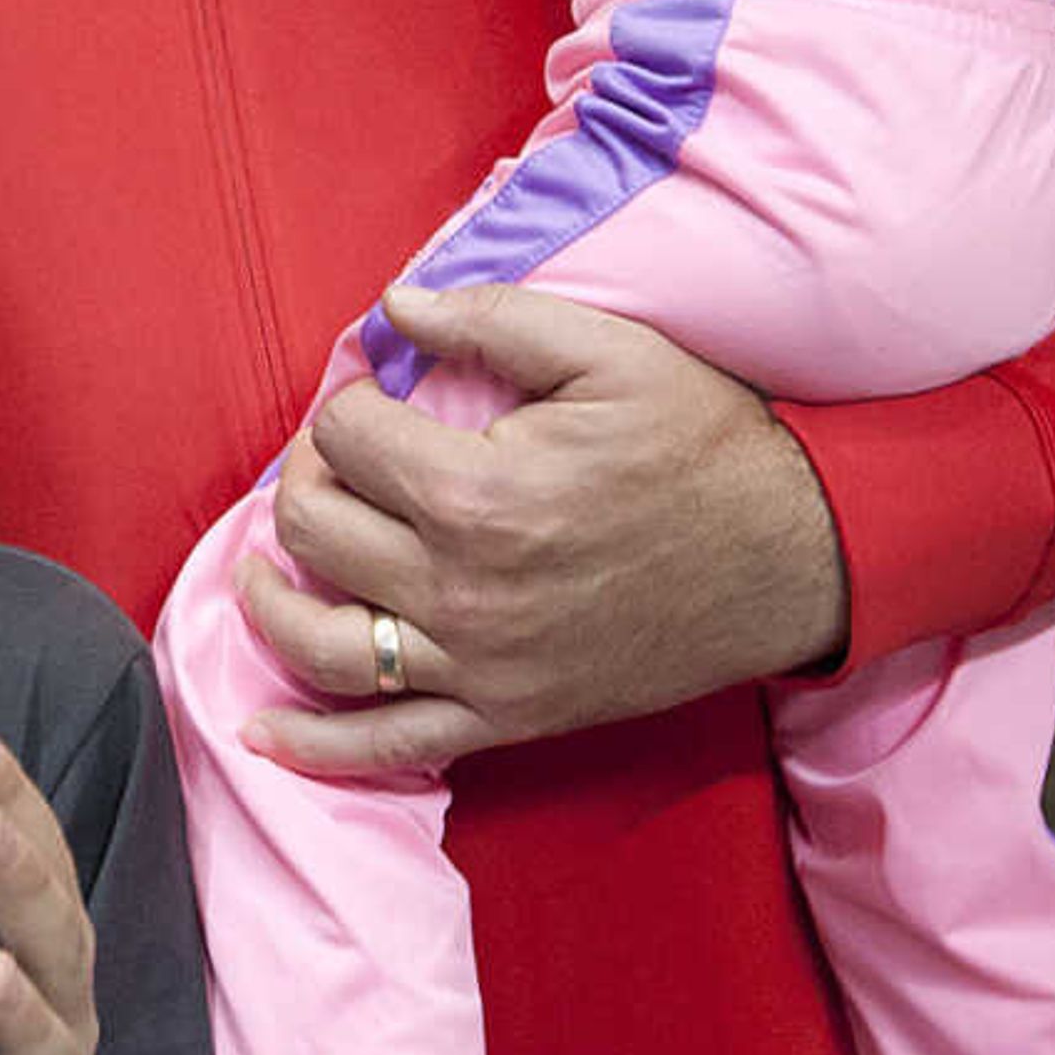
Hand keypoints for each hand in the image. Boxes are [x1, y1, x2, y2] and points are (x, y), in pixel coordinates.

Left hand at [239, 283, 847, 770]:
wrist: (793, 557)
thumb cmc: (702, 444)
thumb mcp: (606, 351)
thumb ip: (488, 320)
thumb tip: (393, 305)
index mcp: (477, 494)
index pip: (343, 439)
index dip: (349, 405)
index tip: (379, 398)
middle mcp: (461, 591)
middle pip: (313, 533)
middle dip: (306, 482)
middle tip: (338, 463)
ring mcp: (480, 666)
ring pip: (322, 646)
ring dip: (271, 603)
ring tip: (261, 571)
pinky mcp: (506, 718)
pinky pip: (389, 749)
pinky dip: (314, 748)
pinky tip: (261, 733)